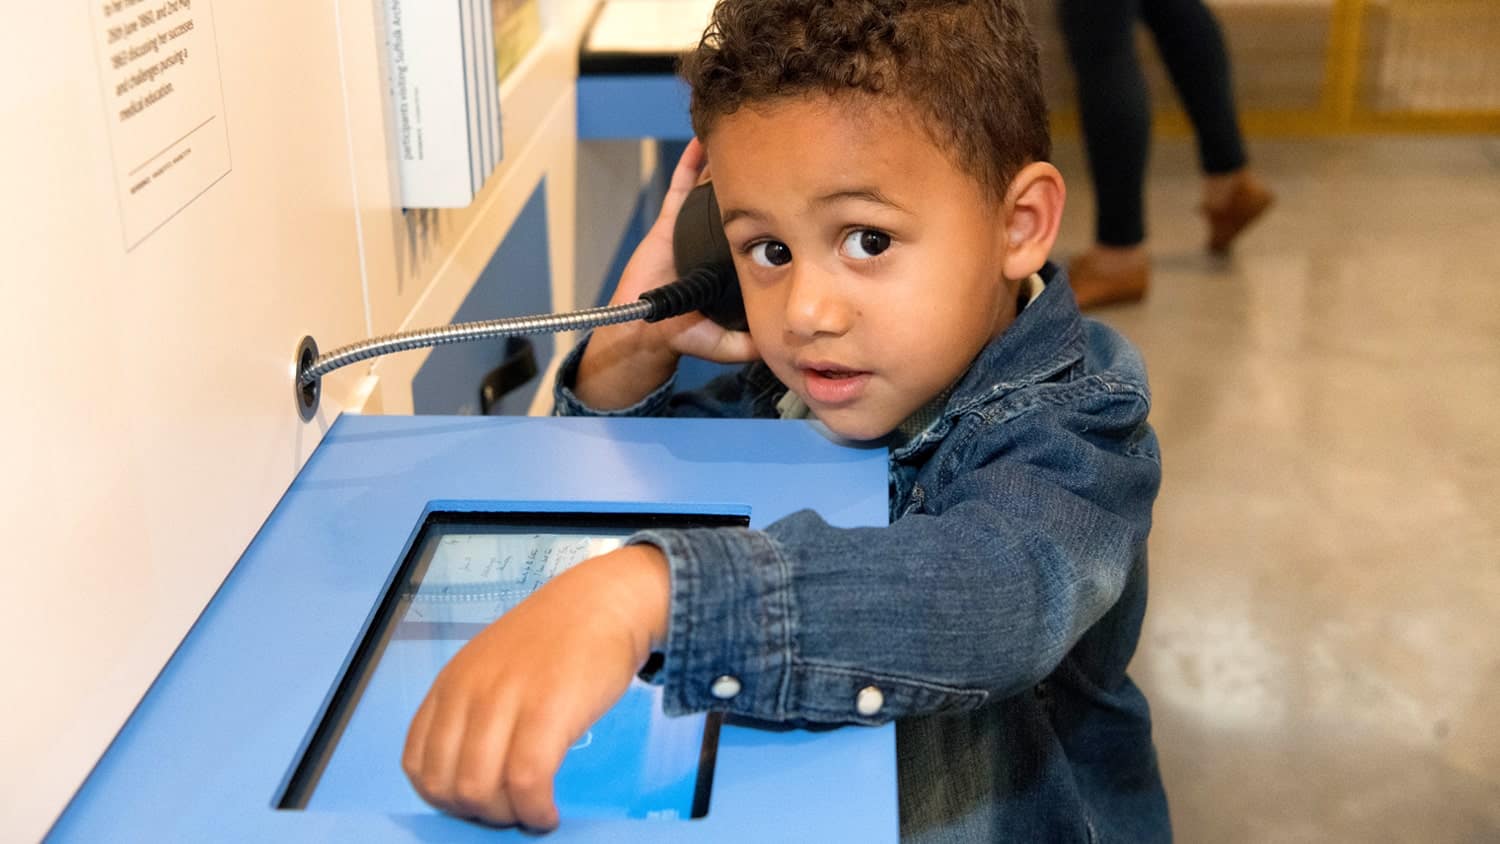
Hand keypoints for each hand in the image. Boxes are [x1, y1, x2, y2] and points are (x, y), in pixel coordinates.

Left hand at [402, 545, 669, 829]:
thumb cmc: (556, 639)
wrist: (603, 601)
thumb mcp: (493, 666)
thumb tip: (472, 776)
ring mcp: (506, 700)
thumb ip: (475, 711)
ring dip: (506, 816)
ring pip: (480, 790)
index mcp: (450, 684)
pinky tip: (548, 812)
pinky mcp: (548, 710)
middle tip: (510, 809)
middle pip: (446, 785)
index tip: (478, 802)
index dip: (444, 799)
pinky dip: (535, 811)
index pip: (417, 765)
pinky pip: (527, 781)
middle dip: (476, 813)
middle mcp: (469, 692)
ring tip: (531, 811)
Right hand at [576, 139, 757, 408]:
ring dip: (728, 164)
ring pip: (713, 189)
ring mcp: (692, 229)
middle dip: (760, 181)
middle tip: (783, 153)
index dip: (778, 212)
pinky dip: (690, 163)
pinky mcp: (668, 223)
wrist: (641, 332)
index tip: (800, 192)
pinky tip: (701, 141)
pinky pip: (680, 187)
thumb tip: (777, 350)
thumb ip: (746, 344)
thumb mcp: (722, 344)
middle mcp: (716, 242)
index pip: (760, 231)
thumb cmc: (680, 337)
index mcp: (732, 262)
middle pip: (742, 204)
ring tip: (749, 137)